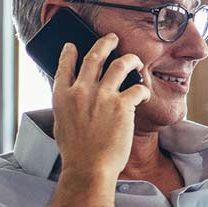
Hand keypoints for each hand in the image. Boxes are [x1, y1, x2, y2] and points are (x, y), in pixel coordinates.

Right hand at [50, 34, 150, 176]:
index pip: (64, 66)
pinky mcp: (122, 105)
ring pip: (120, 64)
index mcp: (62, 96)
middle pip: (94, 56)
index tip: (73, 45)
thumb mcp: (62, 125)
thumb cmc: (76, 153)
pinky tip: (145, 96)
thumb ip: (67, 107)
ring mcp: (102, 96)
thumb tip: (72, 99)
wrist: (89, 168)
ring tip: (135, 60)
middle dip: (104, 43)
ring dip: (130, 59)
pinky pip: (137, 88)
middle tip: (112, 38)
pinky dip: (143, 90)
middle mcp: (81, 91)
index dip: (69, 53)